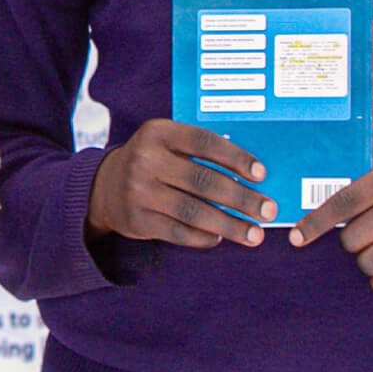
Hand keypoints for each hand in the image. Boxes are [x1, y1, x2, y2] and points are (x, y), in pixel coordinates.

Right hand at [86, 119, 275, 247]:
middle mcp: (146, 160)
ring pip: (194, 212)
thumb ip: (197, 150)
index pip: (203, 142)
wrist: (103, 186)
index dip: (235, 157)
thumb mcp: (165, 142)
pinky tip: (220, 238)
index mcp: (157, 133)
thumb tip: (251, 174)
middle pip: (203, 181)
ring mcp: (139, 192)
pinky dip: (203, 238)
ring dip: (229, 225)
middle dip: (241, 198)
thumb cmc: (151, 161)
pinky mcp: (137, 220)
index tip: (261, 174)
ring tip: (255, 234)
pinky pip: (178, 233)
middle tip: (268, 210)